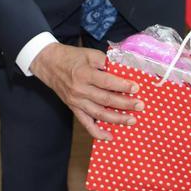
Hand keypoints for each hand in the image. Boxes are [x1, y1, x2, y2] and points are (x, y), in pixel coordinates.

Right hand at [29, 43, 143, 140]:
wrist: (49, 64)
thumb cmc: (72, 57)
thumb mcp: (90, 54)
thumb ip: (106, 63)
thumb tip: (124, 72)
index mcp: (85, 74)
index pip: (107, 82)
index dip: (123, 86)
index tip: (136, 88)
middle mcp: (80, 90)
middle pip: (106, 100)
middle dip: (125, 104)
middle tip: (140, 106)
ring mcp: (76, 101)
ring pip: (99, 114)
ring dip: (117, 119)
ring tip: (131, 120)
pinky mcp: (74, 108)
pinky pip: (86, 123)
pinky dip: (98, 132)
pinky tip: (110, 136)